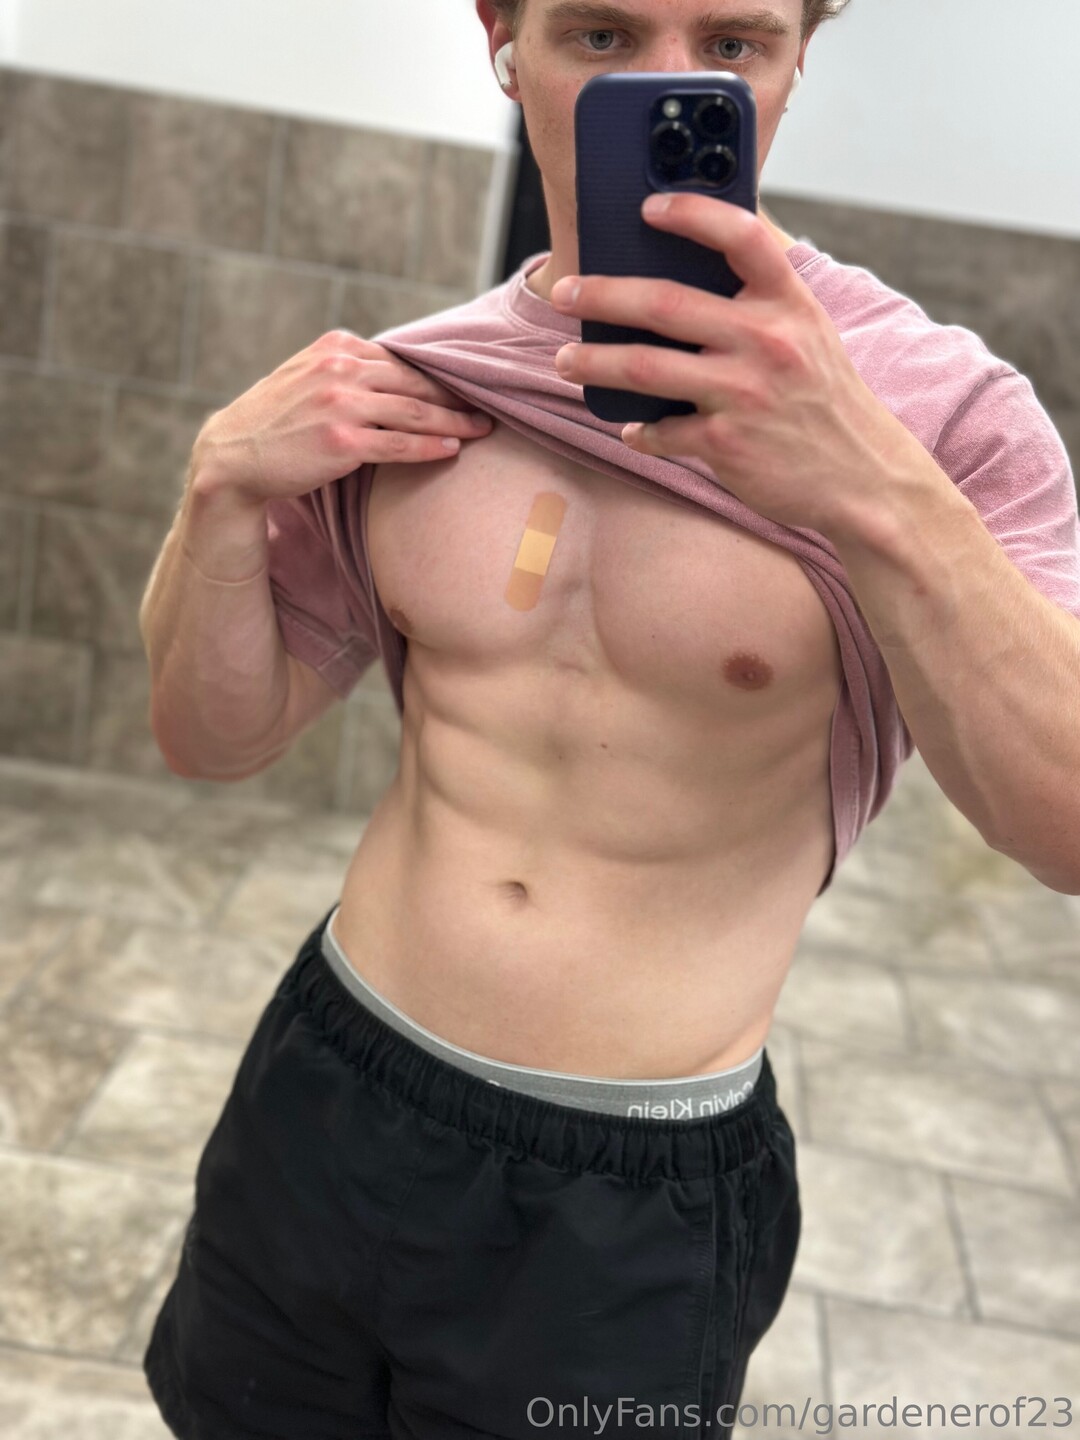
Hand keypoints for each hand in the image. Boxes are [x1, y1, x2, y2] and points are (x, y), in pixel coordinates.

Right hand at [190, 331, 492, 504]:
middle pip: (415, 383)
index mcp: (337, 347)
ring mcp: (341, 404)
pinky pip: (399, 444)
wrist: (233, 455)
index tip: (466, 386)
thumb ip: (348, 371)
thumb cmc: (275, 422)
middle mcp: (341, 369)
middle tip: (490, 406)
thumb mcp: (308, 377)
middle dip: (456, 397)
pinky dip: (431, 446)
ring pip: (414, 412)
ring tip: (483, 429)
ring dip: (455, 421)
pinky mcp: (342, 441)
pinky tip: (454, 448)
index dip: (437, 377)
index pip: (400, 362)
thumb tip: (396, 377)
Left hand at [550, 193, 922, 538]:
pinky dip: (640, 431)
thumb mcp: (806, 335)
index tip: (648, 206)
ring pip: (646, 368)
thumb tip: (678, 286)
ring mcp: (744, 393)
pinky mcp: (726, 444)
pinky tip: (631, 429)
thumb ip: (757, 305)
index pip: (741, 236)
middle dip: (602, 294)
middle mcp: (767, 341)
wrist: (861, 475)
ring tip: (565, 360)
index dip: (692, 214)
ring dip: (595, 361)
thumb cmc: (821, 399)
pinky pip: (663, 431)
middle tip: (564, 293)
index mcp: (788, 303)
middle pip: (665, 303)